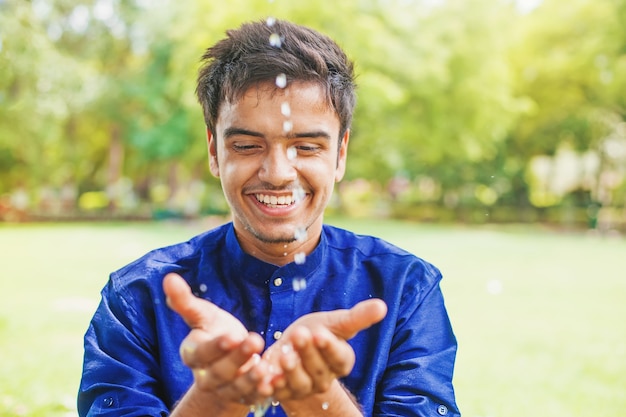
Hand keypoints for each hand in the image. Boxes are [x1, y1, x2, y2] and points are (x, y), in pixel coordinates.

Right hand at [163, 273, 271, 404]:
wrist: (228, 357)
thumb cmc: (214, 330)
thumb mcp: (202, 314)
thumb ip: (185, 301)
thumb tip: (169, 278)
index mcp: (194, 354)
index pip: (201, 353)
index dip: (216, 347)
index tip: (232, 336)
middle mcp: (207, 376)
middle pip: (220, 371)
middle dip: (237, 358)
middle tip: (254, 341)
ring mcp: (226, 389)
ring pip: (236, 387)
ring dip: (251, 378)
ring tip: (265, 367)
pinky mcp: (244, 396)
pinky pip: (253, 396)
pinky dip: (264, 390)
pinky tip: (276, 381)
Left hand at [263, 298, 386, 401]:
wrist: (291, 346)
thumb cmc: (316, 331)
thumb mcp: (335, 322)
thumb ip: (357, 317)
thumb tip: (382, 306)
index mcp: (340, 362)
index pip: (338, 357)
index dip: (329, 347)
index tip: (320, 334)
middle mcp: (324, 379)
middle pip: (317, 369)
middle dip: (307, 352)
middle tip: (299, 335)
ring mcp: (302, 388)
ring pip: (298, 383)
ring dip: (291, 371)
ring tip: (283, 355)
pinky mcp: (281, 391)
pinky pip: (276, 392)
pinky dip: (269, 386)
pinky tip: (262, 375)